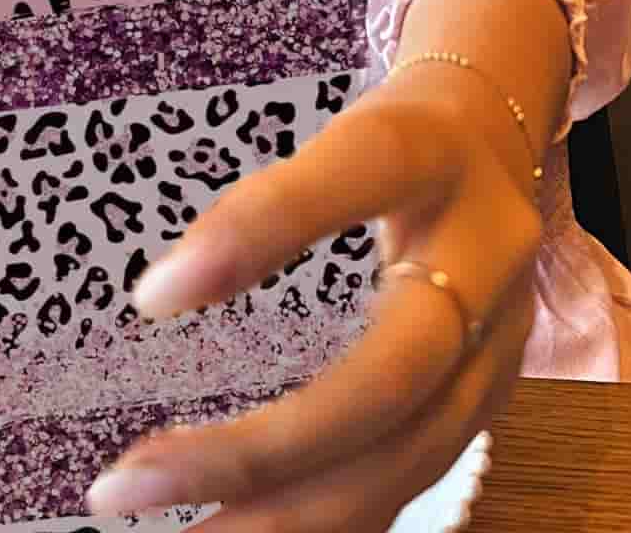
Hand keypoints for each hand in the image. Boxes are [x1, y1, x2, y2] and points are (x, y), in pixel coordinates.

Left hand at [86, 76, 543, 532]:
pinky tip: (255, 529)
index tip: (152, 296)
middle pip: (393, 373)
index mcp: (436, 155)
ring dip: (287, 516)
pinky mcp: (497, 392)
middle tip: (126, 486)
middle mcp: (488, 252)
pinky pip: (414, 475)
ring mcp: (504, 336)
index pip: (358, 177)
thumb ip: (271, 203)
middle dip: (261, 450)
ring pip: (409, 453)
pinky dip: (331, 517)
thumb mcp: (343, 136)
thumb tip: (161, 298)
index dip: (260, 231)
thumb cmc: (399, 144)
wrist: (498, 146)